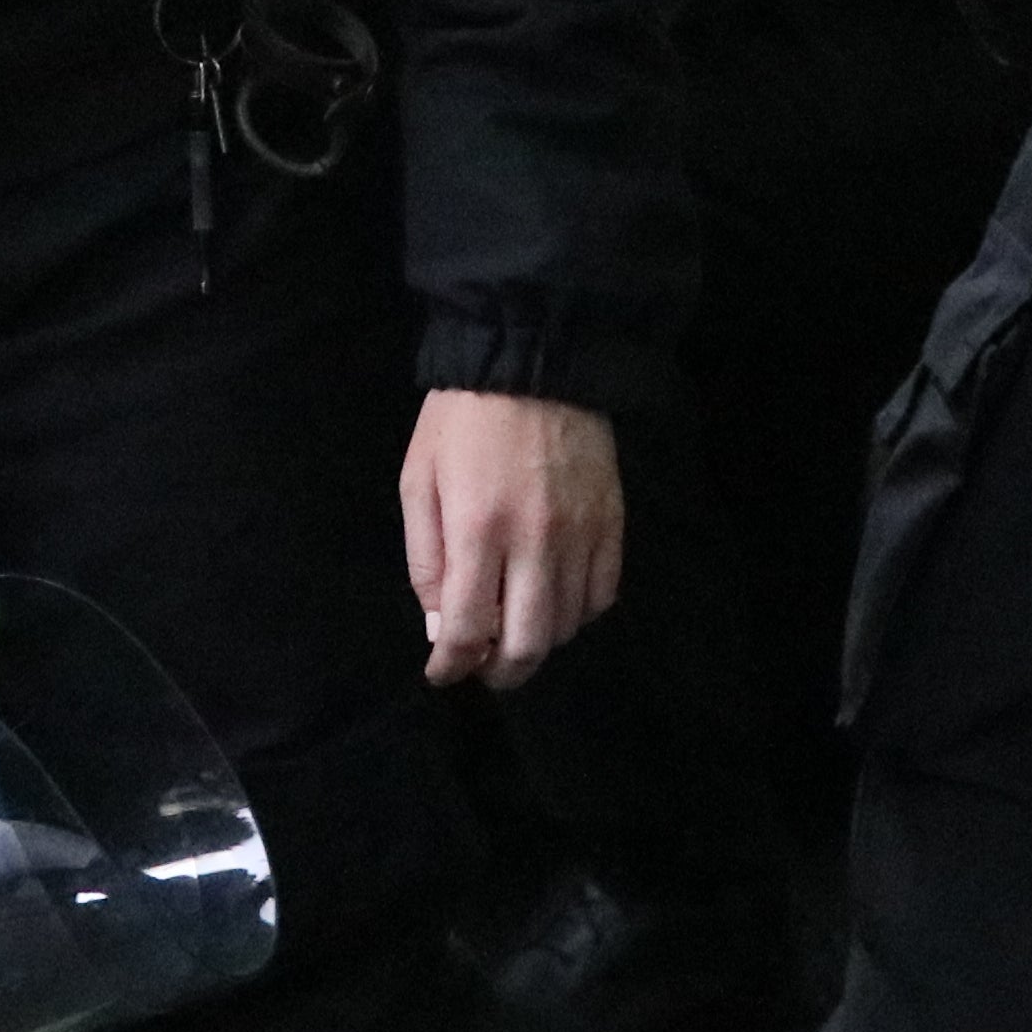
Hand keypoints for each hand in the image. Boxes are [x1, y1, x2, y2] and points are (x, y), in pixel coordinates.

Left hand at [403, 389, 624, 687]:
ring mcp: (582, 534)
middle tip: (484, 668)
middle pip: (528, 644)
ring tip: (515, 629)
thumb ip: (426, 558)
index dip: (452, 665)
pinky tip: (555, 599)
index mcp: (478, 529)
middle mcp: (536, 541)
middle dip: (500, 672)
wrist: (532, 358)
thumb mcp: (419, 480)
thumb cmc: (461, 419)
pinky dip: (578, 612)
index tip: (442, 673)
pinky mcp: (613, 522)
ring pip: (567, 625)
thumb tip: (441, 626)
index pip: (469, 629)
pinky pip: (603, 594)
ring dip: (537, 641)